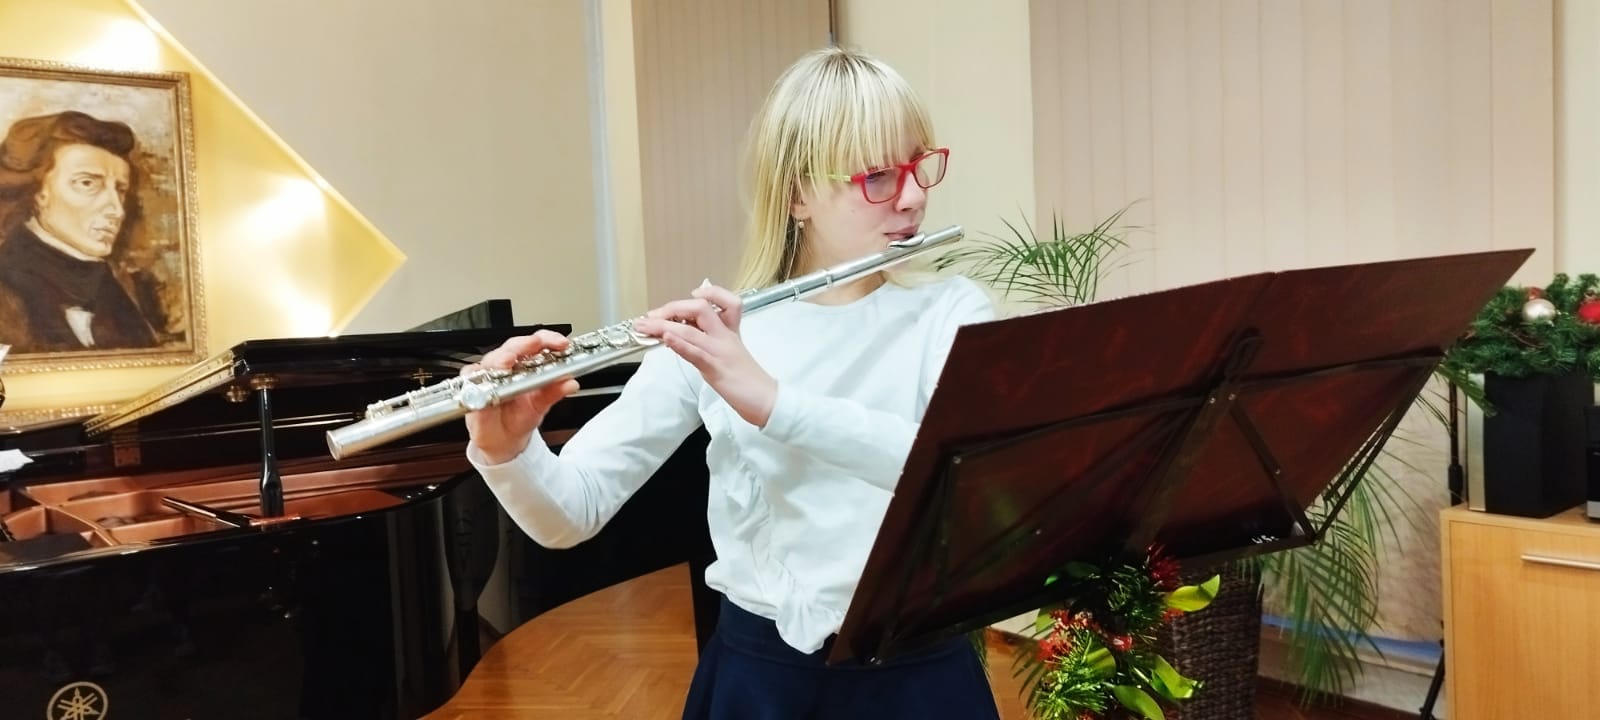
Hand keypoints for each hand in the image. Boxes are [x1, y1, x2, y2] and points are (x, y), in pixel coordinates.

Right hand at [463, 329, 580, 464]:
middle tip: (532, 345)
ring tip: (507, 362)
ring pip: (491, 358)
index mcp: (526, 365)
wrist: (503, 440)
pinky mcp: (471, 386)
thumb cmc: (519, 418)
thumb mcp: (540, 406)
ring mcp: (488, 374)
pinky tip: (483, 380)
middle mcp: (507, 365)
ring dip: (499, 359)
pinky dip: (475, 376)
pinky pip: (470, 377)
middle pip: (513, 346)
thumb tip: (571, 383)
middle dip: (522, 345)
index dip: (547, 339)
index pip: (537, 343)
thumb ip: (554, 393)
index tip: (560, 343)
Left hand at [633, 282, 776, 426]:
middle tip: (650, 316)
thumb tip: (677, 334)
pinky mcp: (716, 369)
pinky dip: (679, 343)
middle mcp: (725, 337)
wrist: (765, 400)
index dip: (708, 293)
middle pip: (701, 309)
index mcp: (730, 331)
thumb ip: (707, 341)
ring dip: (662, 325)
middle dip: (671, 308)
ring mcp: (721, 351)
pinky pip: (695, 353)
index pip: (726, 301)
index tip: (689, 296)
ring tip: (644, 326)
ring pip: (691, 330)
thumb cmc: (746, 380)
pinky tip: (665, 338)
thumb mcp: (727, 353)